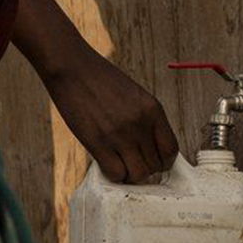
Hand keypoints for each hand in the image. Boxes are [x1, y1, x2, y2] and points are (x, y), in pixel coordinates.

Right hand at [36, 43, 179, 184]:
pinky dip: (114, 174)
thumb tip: (150, 148)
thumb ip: (145, 119)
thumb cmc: (100, 80)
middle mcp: (140, 123)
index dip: (163, 161)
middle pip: (155, 165)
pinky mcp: (98, 143)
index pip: (171, 150)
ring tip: (120, 165)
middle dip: (145, 169)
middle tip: (132, 163)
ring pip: (138, 174)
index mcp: (153, 109)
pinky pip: (116, 173)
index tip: (153, 161)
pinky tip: (107, 163)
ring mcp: (120, 134)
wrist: (71, 67)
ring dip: (130, 175)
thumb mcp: (134, 95)